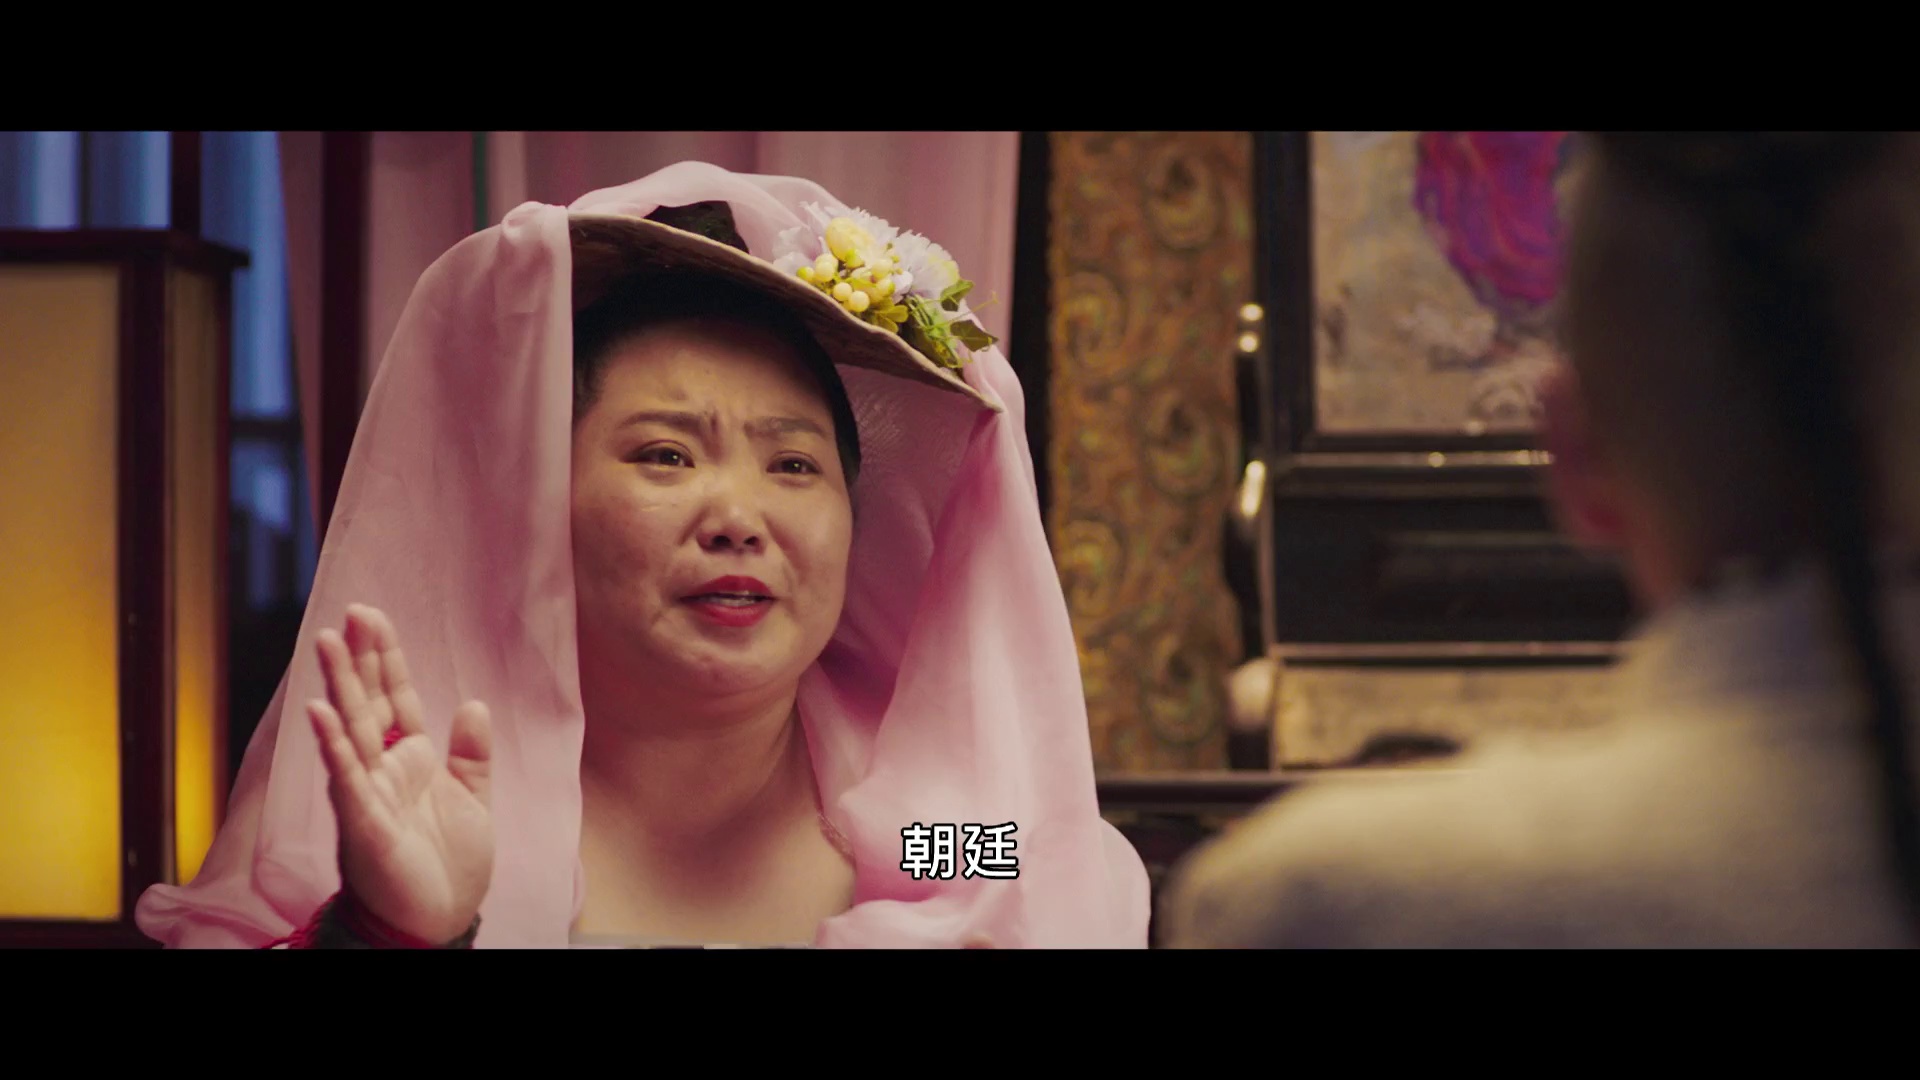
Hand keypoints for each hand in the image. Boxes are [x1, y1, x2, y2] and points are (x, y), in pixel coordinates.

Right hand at [307, 604, 494, 944]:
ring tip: (324, 642)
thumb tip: (473, 703)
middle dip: (357, 658)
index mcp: (410, 760)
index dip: (385, 657)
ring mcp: (368, 794)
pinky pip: (346, 779)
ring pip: (350, 730)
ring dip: (338, 686)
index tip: (372, 617)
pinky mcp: (364, 822)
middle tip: (346, 613)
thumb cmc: (448, 865)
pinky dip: (334, 746)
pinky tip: (320, 712)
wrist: (436, 921)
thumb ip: (472, 754)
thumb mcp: (473, 800)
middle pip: (368, 703)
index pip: (396, 697)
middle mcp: (382, 770)